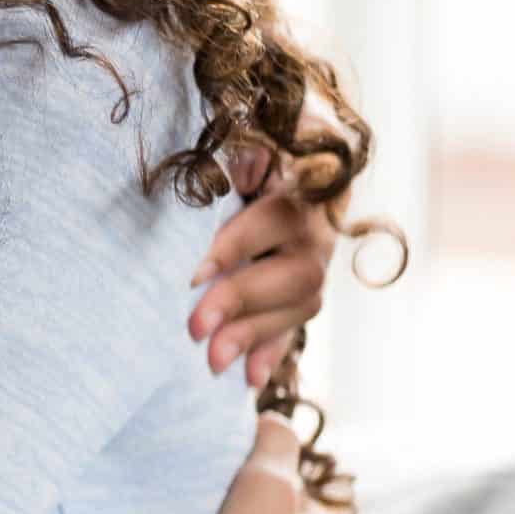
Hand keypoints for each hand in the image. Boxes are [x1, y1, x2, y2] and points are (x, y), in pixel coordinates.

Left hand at [186, 138, 341, 385]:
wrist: (301, 149)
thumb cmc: (260, 140)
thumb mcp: (256, 134)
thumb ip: (249, 151)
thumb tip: (244, 168)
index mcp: (308, 184)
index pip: (276, 220)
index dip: (236, 247)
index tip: (194, 274)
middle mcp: (321, 228)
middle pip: (295, 272)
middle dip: (242, 302)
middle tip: (193, 328)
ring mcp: (319, 260)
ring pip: (301, 304)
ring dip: (254, 336)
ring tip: (211, 361)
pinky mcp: (307, 289)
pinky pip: (297, 324)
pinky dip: (272, 351)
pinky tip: (249, 379)